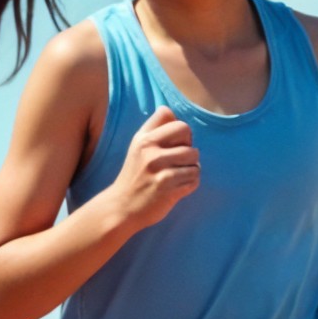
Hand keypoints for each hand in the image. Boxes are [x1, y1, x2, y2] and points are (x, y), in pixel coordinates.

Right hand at [107, 108, 199, 231]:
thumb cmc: (134, 175)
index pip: (178, 122)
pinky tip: (177, 187)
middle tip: (177, 162)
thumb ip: (153, 127)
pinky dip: (190, 183)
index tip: (174, 145)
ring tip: (177, 176)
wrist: (122, 207)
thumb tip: (170, 111)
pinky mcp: (169, 188)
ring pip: (195, 160)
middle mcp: (151, 152)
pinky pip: (195, 178)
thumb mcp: (137, 146)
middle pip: (189, 138)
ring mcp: (160, 170)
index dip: (182, 134)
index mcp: (144, 139)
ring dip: (191, 169)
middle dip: (188, 150)